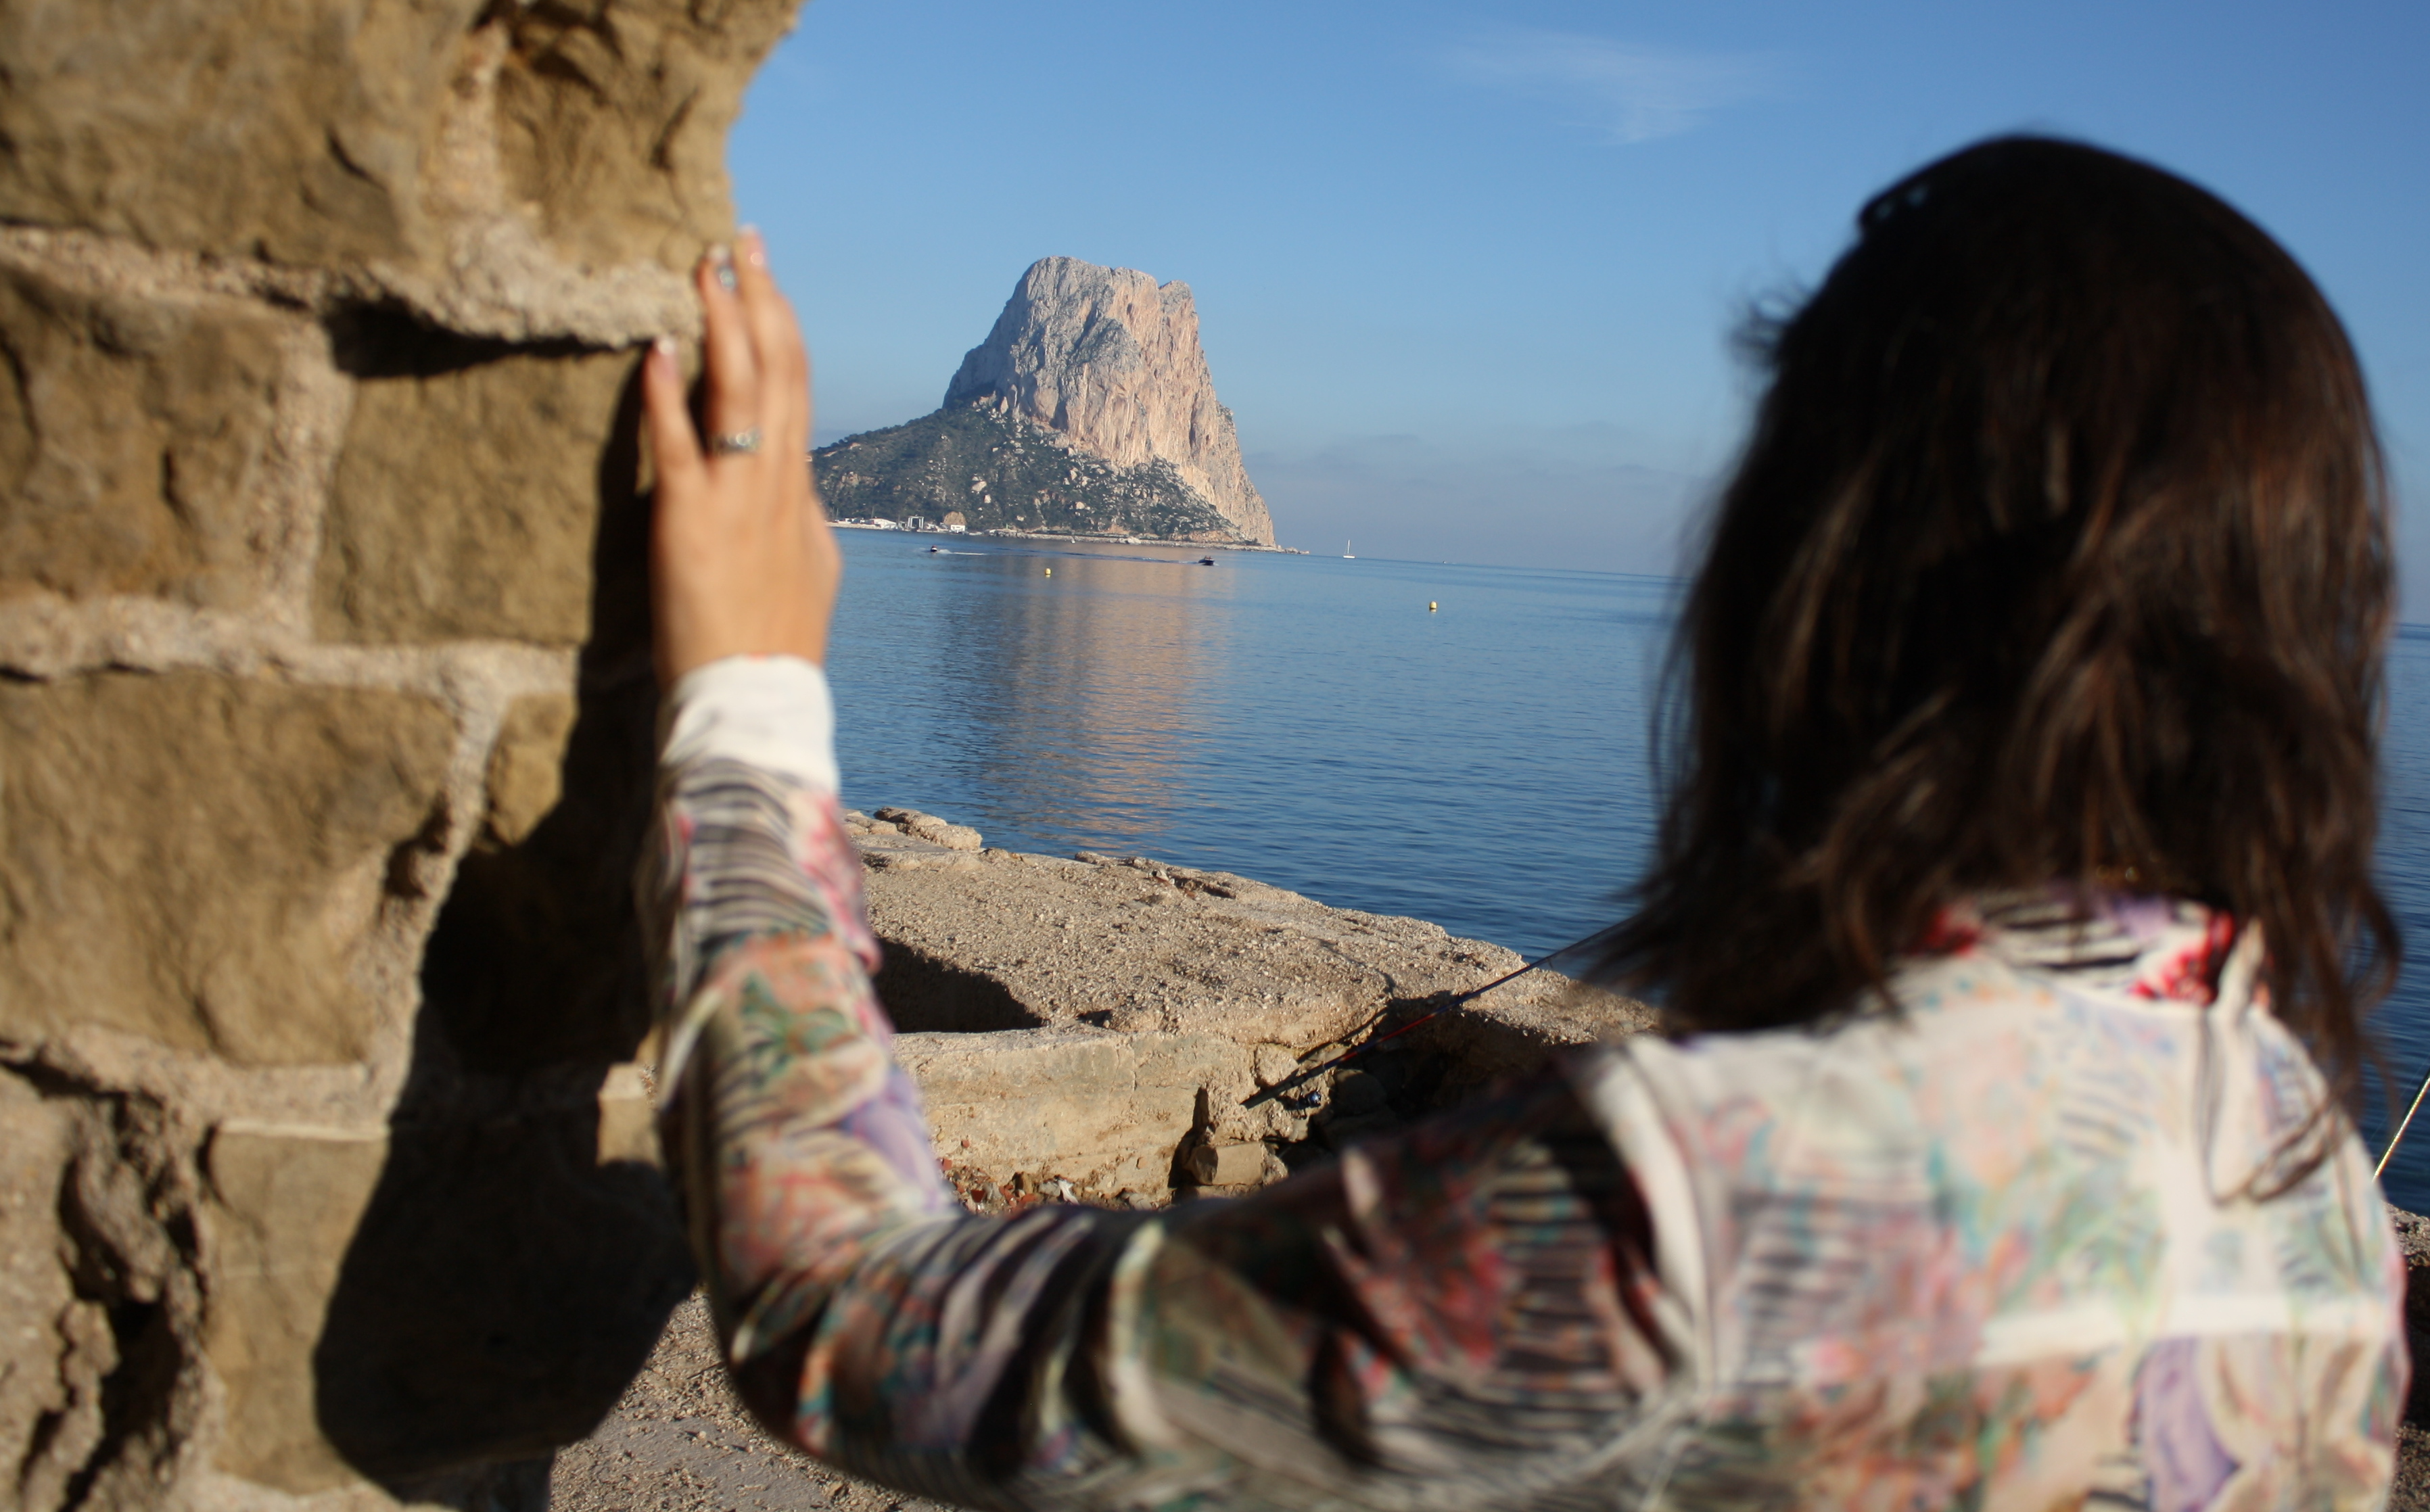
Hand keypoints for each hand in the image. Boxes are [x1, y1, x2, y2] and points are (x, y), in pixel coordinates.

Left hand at [643, 229, 839, 687]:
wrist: (757, 700)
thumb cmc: (777, 648)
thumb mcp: (811, 572)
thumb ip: (804, 520)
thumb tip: (801, 487)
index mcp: (803, 493)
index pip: (799, 390)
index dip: (783, 328)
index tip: (765, 281)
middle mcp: (778, 484)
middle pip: (780, 371)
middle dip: (762, 299)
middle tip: (743, 240)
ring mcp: (739, 499)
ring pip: (742, 391)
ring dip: (725, 321)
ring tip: (707, 265)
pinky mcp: (691, 522)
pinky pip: (681, 445)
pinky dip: (670, 393)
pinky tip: (660, 347)